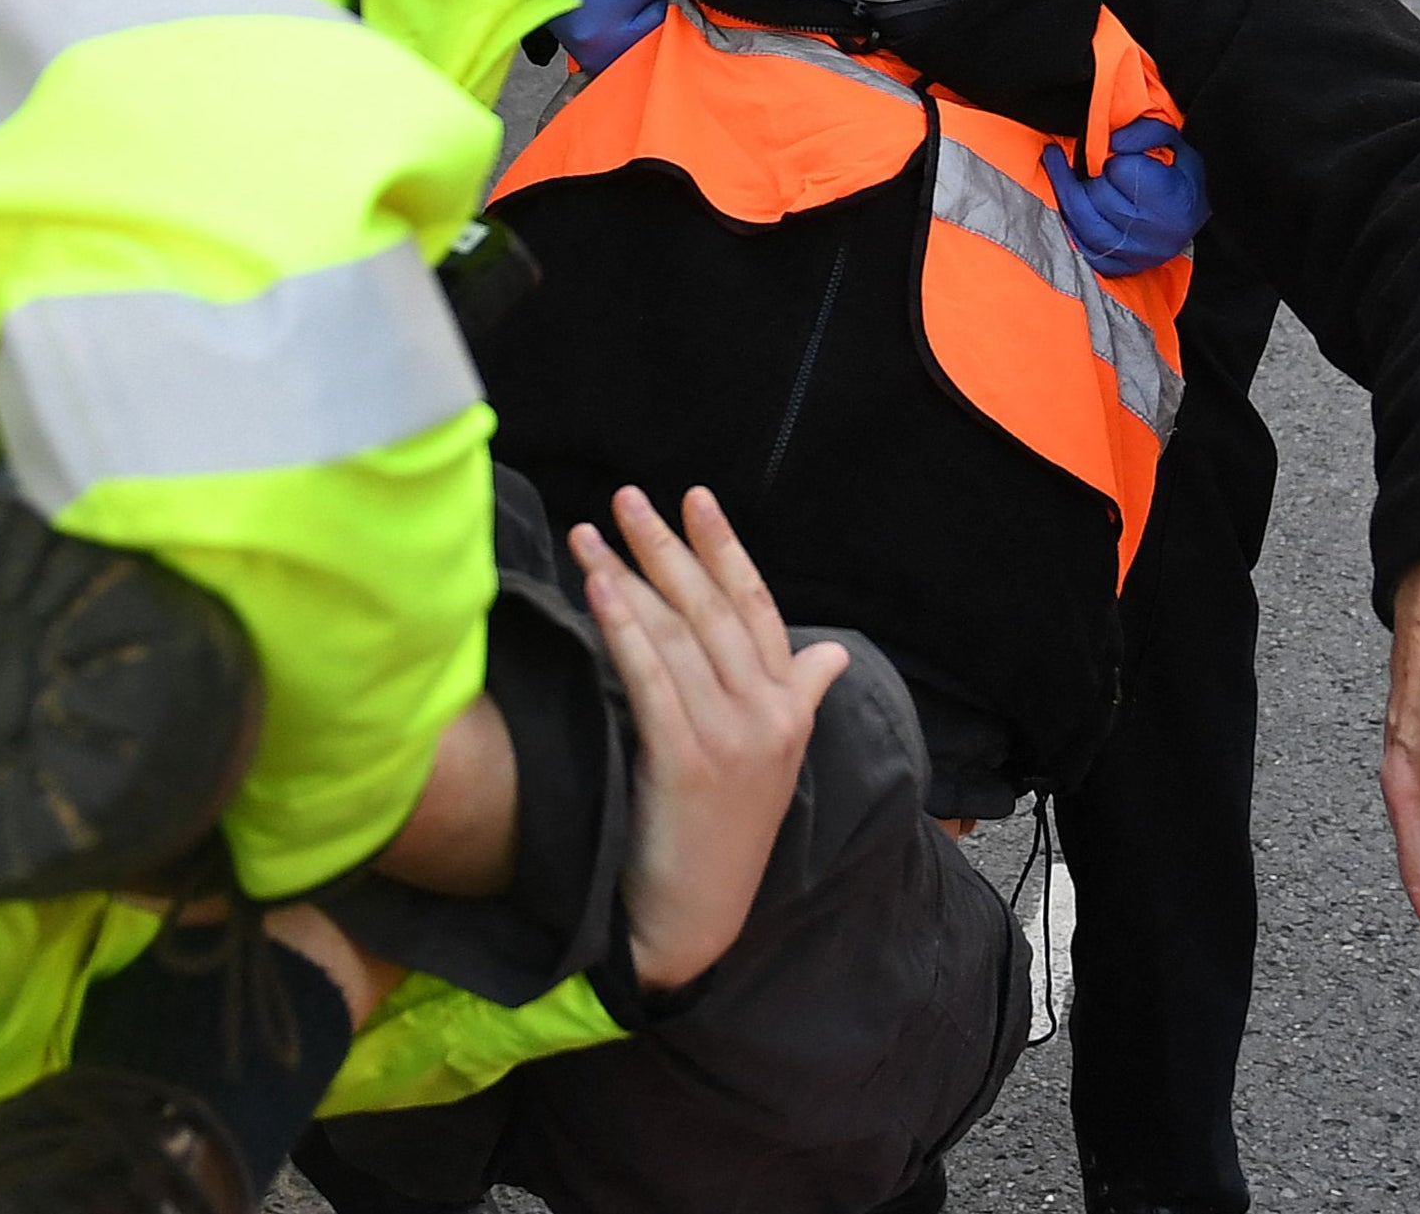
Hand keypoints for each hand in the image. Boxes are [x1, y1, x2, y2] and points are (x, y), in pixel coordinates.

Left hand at [573, 486, 848, 993]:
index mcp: (790, 709)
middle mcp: (768, 716)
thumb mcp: (773, 761)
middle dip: (668, 547)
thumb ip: (799, 695)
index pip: (757, 607)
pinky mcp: (690, 763)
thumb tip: (829, 651)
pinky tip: (597, 589)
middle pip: (712, 610)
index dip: (725, 549)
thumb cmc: (725, 833)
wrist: (696, 920)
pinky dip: (624, 627)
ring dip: (630, 577)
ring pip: (676, 636)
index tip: (694, 499)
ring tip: (590, 535)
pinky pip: (651, 678)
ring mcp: (732, 740)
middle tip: (626, 498)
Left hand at [1041, 117, 1208, 280]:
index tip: (1118, 155)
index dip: (1113, 159)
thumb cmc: (1183, 170)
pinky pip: (1085, 250)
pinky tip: (1068, 205)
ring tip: (1059, 169)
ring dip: (1068, 195)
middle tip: (1084, 161)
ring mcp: (1138, 255)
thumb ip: (1145, 131)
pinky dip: (1071, 226)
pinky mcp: (1125, 267)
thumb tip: (1112, 142)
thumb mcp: (1175, 140)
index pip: (1121, 171)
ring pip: (1084, 226)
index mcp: (1172, 200)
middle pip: (1097, 199)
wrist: (1197, 210)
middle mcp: (1156, 234)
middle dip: (1087, 177)